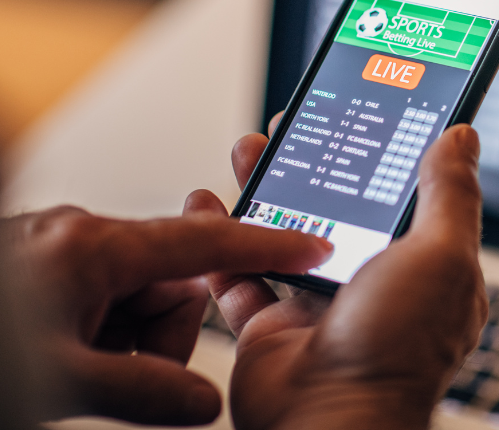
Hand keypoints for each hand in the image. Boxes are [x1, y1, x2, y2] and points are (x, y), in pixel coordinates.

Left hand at [1, 205, 332, 424]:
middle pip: (168, 281)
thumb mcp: (56, 381)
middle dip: (159, 333)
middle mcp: (82, 238)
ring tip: (75, 372)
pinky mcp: (43, 270)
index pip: (206, 244)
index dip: (268, 248)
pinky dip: (96, 337)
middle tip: (117, 374)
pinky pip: (99, 301)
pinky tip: (62, 362)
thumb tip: (197, 402)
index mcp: (96, 247)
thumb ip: (141, 391)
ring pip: (131, 296)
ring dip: (121, 342)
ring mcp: (59, 252)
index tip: (312, 248)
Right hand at [184, 118, 487, 429]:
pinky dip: (222, 240)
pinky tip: (209, 206)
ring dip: (268, 189)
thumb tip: (461, 137)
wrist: (329, 421)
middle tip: (295, 127)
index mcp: (424, 268)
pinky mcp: (272, 326)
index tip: (367, 114)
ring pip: (288, 232)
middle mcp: (375, 285)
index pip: (409, 196)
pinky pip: (240, 274)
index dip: (388, 154)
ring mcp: (322, 305)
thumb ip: (450, 194)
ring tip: (250, 150)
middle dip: (316, 164)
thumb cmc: (397, 350)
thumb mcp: (442, 256)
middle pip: (341, 207)